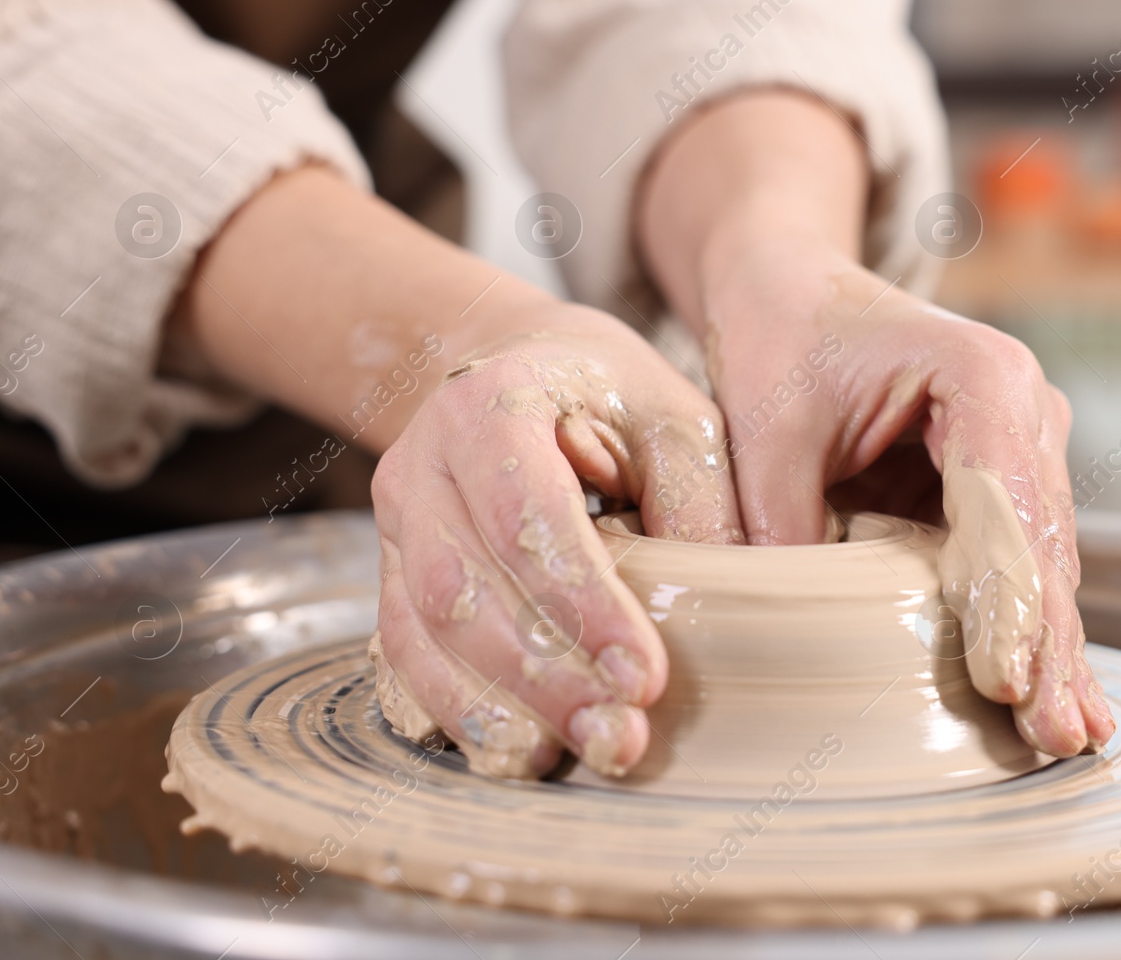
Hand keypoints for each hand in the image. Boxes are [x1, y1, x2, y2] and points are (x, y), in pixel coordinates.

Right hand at [371, 302, 742, 777]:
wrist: (521, 368)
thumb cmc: (612, 398)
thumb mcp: (675, 421)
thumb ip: (700, 502)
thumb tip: (728, 608)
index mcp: (492, 404)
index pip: (526, 514)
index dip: (583, 603)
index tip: (645, 676)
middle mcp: (424, 462)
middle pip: (463, 587)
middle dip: (544, 675)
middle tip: (621, 737)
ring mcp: (398, 521)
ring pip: (424, 630)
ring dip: (502, 706)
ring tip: (584, 751)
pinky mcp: (393, 572)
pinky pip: (408, 653)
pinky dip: (462, 709)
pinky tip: (524, 750)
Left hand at [714, 260, 1112, 755]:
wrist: (791, 288)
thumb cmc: (780, 340)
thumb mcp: (763, 430)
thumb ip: (780, 523)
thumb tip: (788, 635)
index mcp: (981, 374)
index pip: (1003, 502)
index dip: (1007, 595)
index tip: (1007, 679)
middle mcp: (1025, 406)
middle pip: (1041, 541)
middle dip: (1048, 641)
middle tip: (1058, 733)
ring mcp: (1024, 444)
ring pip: (1043, 561)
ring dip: (1049, 645)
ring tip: (1064, 733)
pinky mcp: (1003, 480)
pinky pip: (1019, 560)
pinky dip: (1028, 625)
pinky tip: (1052, 695)